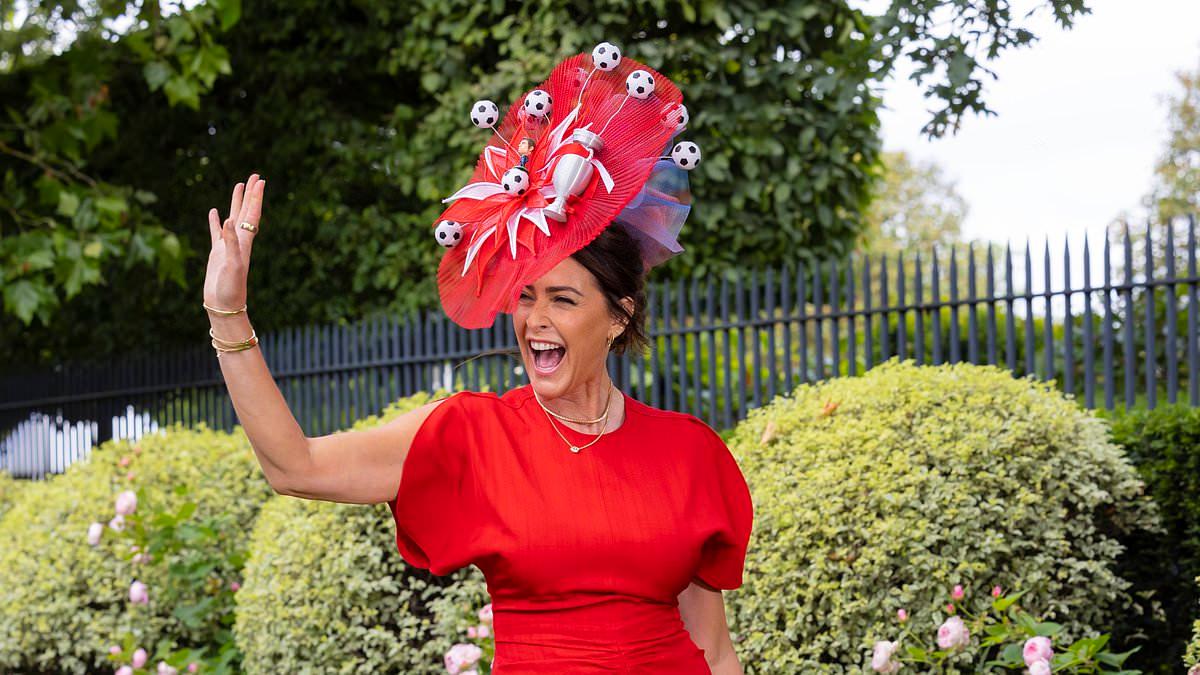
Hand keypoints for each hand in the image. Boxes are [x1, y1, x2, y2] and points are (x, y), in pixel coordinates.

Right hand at [204, 174, 265, 308]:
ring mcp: (227, 246)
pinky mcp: (216, 253)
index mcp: (245, 242)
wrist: (224, 306)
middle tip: (254, 175)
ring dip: (235, 202)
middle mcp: (239, 241)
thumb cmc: (231, 289)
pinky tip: (215, 212)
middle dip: (250, 194)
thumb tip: (229, 220)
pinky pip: (216, 232)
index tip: (261, 180)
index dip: (256, 197)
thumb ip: (230, 243)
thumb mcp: (232, 265)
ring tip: (238, 185)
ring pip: (232, 218)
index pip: (252, 214)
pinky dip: (215, 221)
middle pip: (246, 211)